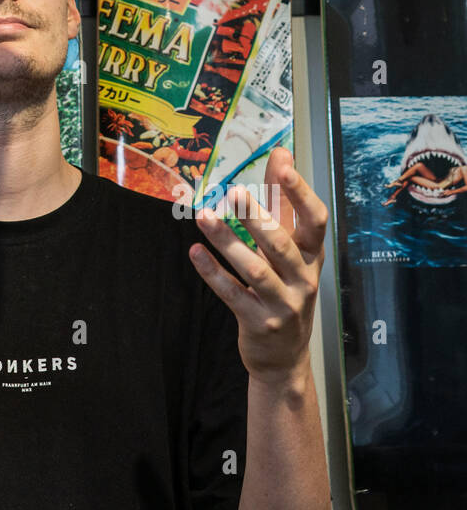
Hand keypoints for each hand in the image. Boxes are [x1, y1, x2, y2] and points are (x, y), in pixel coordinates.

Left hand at [188, 148, 326, 383]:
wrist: (284, 356)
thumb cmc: (285, 287)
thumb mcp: (290, 247)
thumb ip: (283, 202)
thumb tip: (282, 153)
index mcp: (311, 256)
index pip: (315, 221)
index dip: (300, 193)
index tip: (284, 164)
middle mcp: (303, 279)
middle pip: (281, 244)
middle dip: (258, 217)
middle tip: (235, 191)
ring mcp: (282, 304)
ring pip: (255, 269)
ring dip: (227, 241)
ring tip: (203, 217)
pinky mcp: (258, 322)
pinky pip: (232, 294)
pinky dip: (213, 273)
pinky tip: (194, 252)